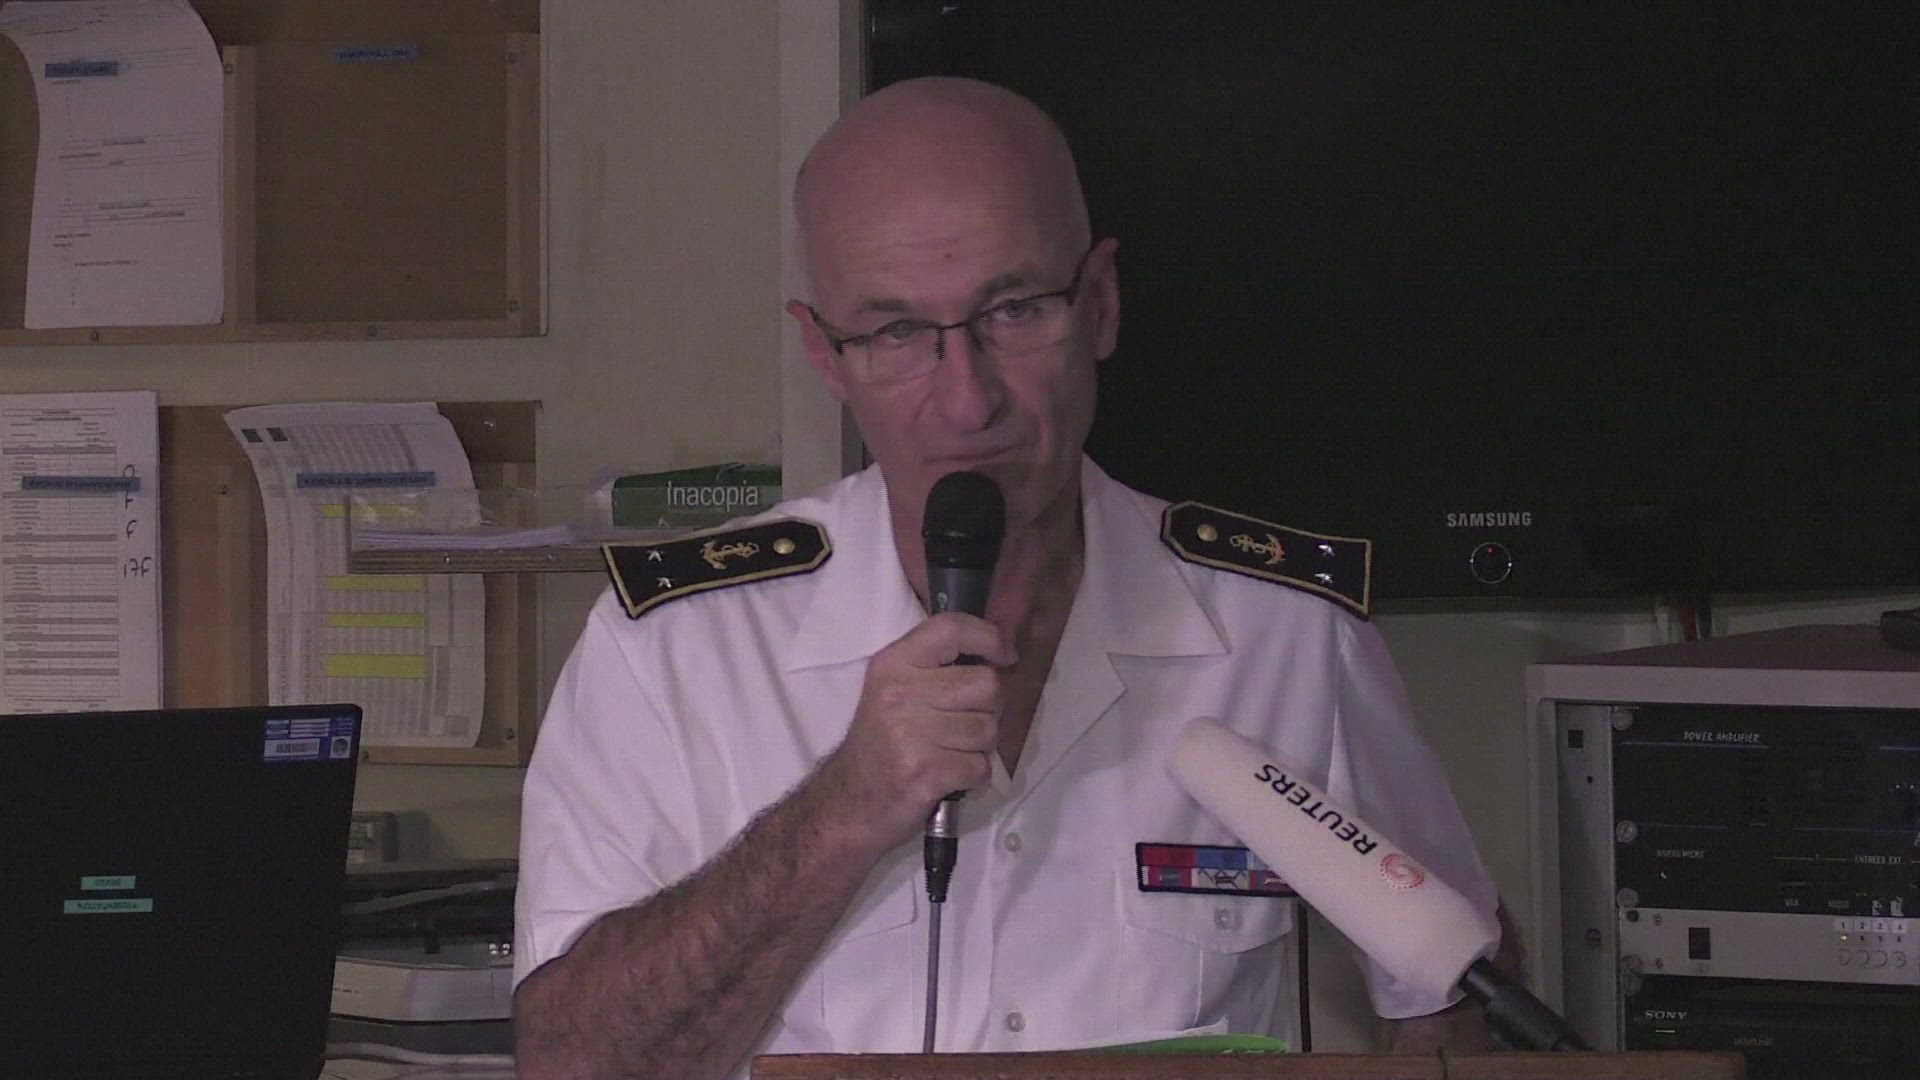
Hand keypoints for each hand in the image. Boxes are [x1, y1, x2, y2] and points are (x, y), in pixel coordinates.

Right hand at [816, 612, 1015, 849]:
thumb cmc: (879, 746)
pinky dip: (973, 776)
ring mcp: (912, 733)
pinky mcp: (926, 772)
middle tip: (963, 725)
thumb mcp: (893, 691)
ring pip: (989, 729)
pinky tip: (949, 776)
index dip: (989, 637)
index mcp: (893, 664)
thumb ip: (937, 668)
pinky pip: (981, 766)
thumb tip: (1001, 651)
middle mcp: (900, 692)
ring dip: (979, 747)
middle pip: (986, 684)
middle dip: (989, 709)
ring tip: (949, 752)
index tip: (1003, 656)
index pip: (951, 628)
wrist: (846, 804)